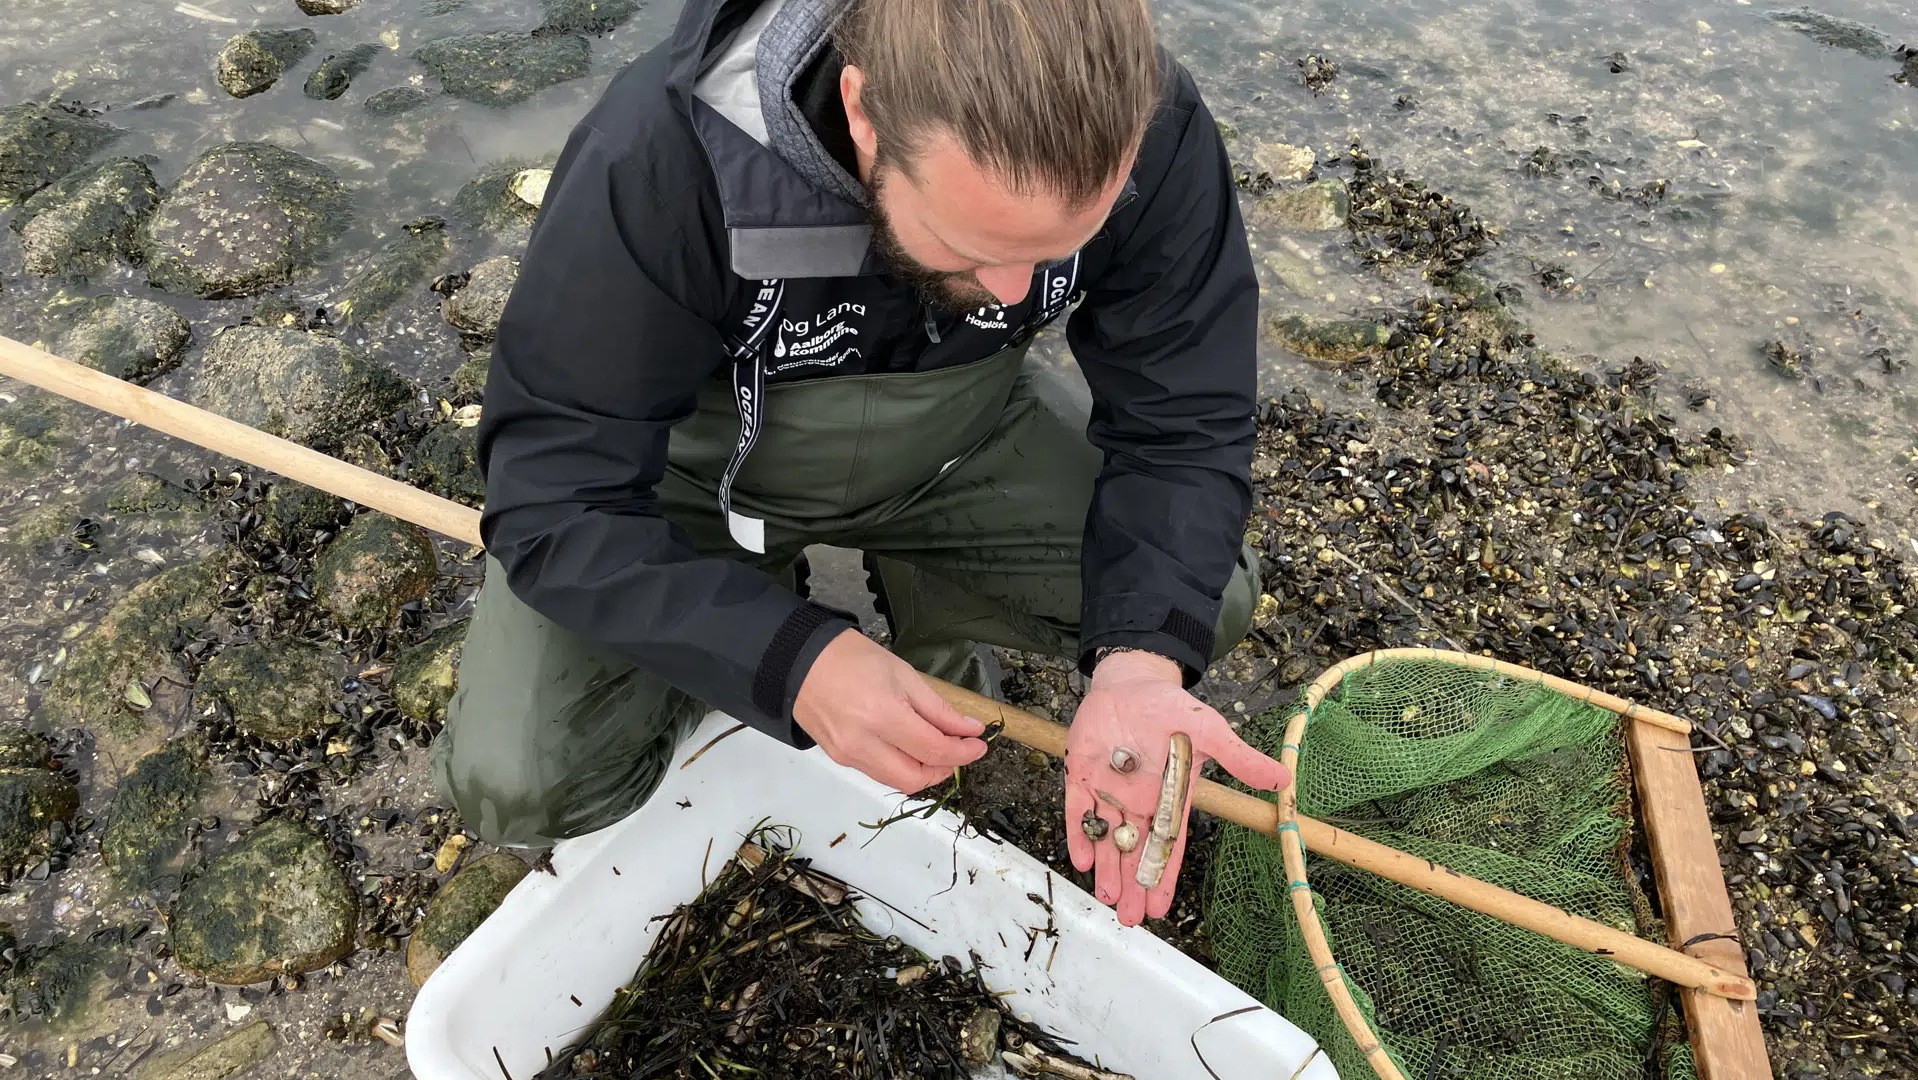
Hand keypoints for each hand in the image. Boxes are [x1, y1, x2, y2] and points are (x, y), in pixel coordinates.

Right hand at [794, 628, 987, 792]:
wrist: (799, 660)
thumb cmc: (852, 658)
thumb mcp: (903, 674)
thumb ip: (938, 709)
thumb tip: (968, 729)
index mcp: (883, 716)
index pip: (934, 750)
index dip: (963, 752)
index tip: (979, 744)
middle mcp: (864, 743)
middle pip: (916, 778)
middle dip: (945, 769)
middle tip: (959, 750)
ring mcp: (848, 755)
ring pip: (897, 781)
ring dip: (923, 771)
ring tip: (936, 748)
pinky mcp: (839, 759)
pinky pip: (879, 773)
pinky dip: (900, 766)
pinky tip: (908, 747)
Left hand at [1065, 650, 1290, 925]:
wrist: (1132, 682)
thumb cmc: (1172, 709)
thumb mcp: (1210, 732)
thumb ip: (1240, 759)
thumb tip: (1284, 780)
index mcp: (1169, 798)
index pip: (1167, 845)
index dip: (1163, 876)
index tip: (1160, 908)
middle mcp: (1139, 802)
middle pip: (1134, 851)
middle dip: (1132, 883)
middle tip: (1131, 918)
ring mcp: (1108, 790)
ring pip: (1106, 838)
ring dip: (1106, 868)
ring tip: (1108, 899)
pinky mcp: (1081, 775)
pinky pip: (1077, 810)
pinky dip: (1077, 833)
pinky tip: (1079, 858)